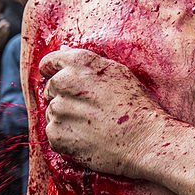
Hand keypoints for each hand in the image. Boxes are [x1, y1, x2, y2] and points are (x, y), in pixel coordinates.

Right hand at [0, 18, 9, 58]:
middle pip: (3, 32)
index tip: (4, 21)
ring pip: (4, 37)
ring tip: (7, 28)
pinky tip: (5, 35)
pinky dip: (5, 37)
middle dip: (5, 27)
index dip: (2, 24)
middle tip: (7, 23)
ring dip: (6, 32)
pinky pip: (3, 41)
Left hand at [39, 47, 164, 176]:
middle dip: (64, 98)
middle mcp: (64, 82)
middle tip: (89, 111)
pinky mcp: (56, 134)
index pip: (49, 63)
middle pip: (51, 89)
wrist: (145, 140)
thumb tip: (63, 53)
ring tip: (92, 126)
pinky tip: (88, 139)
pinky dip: (66, 138)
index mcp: (79, 63)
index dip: (54, 73)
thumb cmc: (136, 106)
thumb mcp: (117, 73)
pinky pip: (54, 133)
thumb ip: (86, 64)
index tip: (65, 86)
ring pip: (52, 112)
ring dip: (67, 119)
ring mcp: (58, 109)